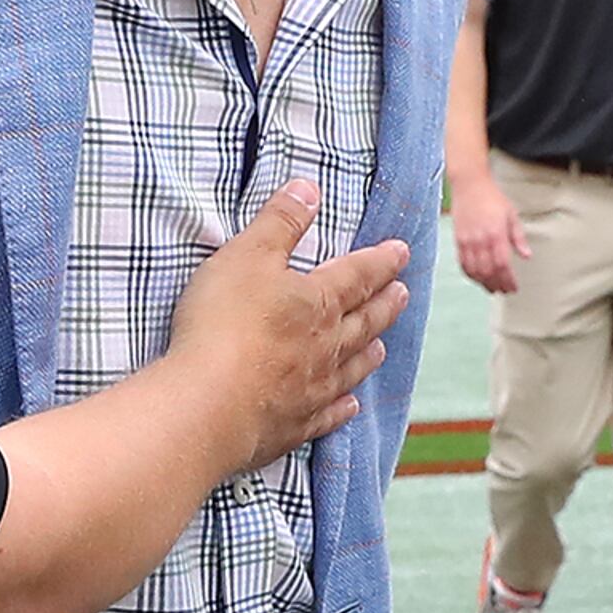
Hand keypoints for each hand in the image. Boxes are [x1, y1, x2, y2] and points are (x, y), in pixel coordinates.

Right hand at [164, 181, 412, 473]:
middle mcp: (326, 344)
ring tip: (382, 346)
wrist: (209, 401)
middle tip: (404, 294)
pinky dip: (342, 409)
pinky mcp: (293, 424)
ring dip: (368, 353)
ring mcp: (313, 388)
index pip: (358, 275)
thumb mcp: (245, 257)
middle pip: (364, 321)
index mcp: (317, 300)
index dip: (380, 261)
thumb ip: (279, 222)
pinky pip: (328, 415)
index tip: (401, 252)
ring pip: (351, 367)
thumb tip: (309, 188)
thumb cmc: (223, 323)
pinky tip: (350, 406)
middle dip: (384, 305)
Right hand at [448, 170, 528, 294]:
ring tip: (492, 288)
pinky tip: (477, 278)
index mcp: (496, 234)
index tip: (513, 288)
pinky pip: (462, 263)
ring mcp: (467, 241)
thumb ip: (518, 237)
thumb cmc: (493, 198)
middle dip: (496, 284)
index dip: (508, 279)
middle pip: (488, 271)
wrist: (469, 186)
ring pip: (474, 270)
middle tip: (504, 291)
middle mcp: (480, 240)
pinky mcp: (458, 240)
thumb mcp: (511, 215)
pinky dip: (470, 274)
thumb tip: (526, 256)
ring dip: (483, 282)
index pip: (502, 265)